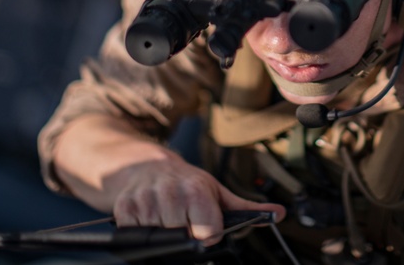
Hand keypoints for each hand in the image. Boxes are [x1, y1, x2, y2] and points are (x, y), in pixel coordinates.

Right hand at [107, 156, 285, 242]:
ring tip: (168, 218)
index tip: (204, 226)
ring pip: (157, 237)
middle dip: (184, 233)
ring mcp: (145, 200)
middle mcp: (170, 192)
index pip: (207, 231)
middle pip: (181, 237)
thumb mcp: (218, 192)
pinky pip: (133, 234)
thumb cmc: (187, 183)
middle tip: (183, 220)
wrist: (147, 166)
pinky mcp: (124, 208)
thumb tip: (279, 214)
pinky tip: (149, 218)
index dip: (207, 233)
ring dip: (163, 233)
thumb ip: (247, 208)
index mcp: (196, 189)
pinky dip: (141, 231)